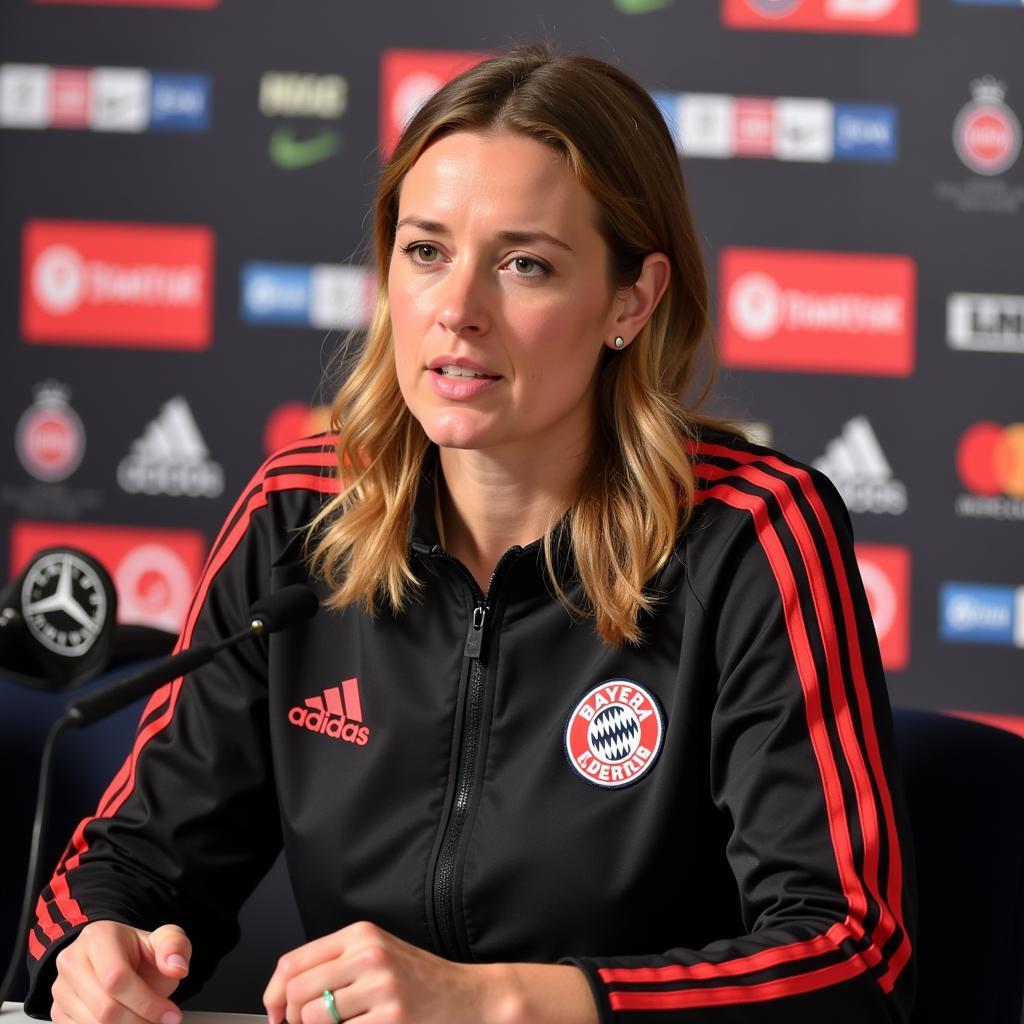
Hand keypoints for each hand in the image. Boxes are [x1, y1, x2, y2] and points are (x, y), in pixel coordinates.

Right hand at [50, 921, 190, 1023]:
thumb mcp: (164, 940)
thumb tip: (176, 967)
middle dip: (138, 1021)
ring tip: (146, 1021)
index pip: (117, 978)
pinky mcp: (58, 1013)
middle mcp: (72, 961)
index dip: (146, 1002)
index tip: (170, 1014)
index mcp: (97, 936)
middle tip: (160, 1022)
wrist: (120, 961)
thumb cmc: (139, 953)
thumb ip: (175, 947)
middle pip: (104, 1008)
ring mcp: (61, 989)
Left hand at [262, 921, 596, 1023]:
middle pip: (299, 992)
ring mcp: (380, 987)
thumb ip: (331, 965)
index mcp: (360, 934)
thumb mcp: (374, 954)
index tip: (273, 1012)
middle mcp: (368, 954)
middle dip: (292, 1018)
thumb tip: (281, 993)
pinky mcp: (390, 1018)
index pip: (293, 961)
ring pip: (314, 1018)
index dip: (273, 993)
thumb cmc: (415, 977)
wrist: (463, 996)